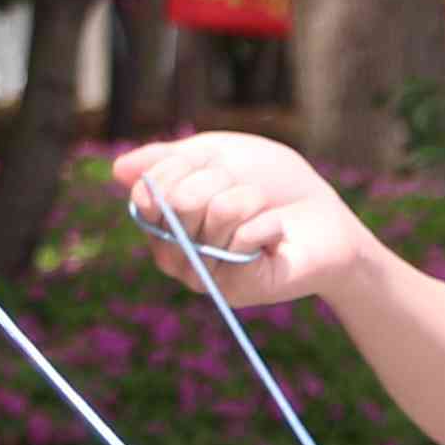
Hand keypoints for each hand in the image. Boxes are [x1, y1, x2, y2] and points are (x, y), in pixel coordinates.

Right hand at [113, 133, 371, 311]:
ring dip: (249, 198)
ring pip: (213, 215)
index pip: (148, 193)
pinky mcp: (234, 288)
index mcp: (164, 221)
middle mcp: (174, 253)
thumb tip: (117, 170)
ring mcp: (202, 275)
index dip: (182, 168)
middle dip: (220, 180)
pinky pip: (242, 240)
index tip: (213, 165)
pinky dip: (268, 222)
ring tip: (263, 209)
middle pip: (178, 201)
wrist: (326, 220)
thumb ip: (169, 160)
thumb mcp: (218, 155)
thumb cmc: (273, 185)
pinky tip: (277, 234)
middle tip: (246, 190)